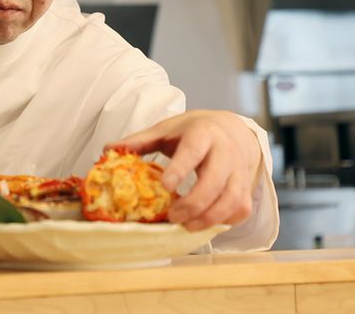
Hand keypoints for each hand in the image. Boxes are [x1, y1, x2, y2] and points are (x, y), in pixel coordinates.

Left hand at [105, 110, 261, 230]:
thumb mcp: (166, 129)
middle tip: (173, 215)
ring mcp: (239, 170)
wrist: (231, 129)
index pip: (193, 150)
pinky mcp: (246, 187)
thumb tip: (108, 149)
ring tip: (186, 225)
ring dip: (208, 217)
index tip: (166, 187)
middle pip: (215, 180)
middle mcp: (225, 151)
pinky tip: (204, 222)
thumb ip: (140, 141)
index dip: (181, 169)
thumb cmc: (192, 131)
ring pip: (232, 198)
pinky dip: (224, 220)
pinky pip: (241, 209)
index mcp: (203, 132)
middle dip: (194, 202)